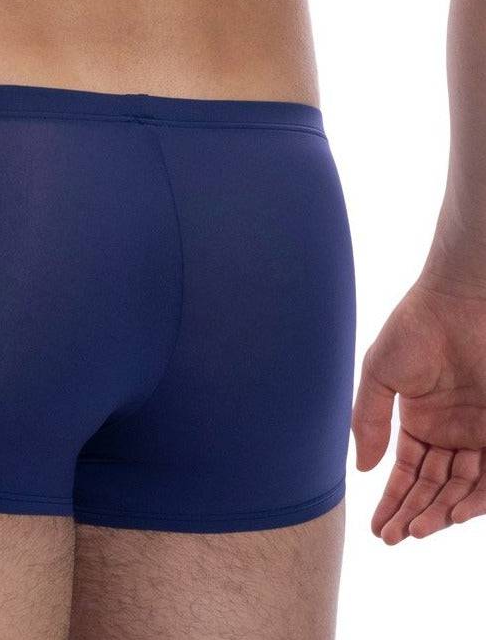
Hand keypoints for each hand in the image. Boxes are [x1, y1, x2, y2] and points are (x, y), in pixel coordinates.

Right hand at [352, 279, 485, 543]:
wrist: (460, 301)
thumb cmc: (415, 330)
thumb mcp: (380, 375)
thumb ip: (368, 421)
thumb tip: (363, 469)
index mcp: (418, 421)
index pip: (406, 472)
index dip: (393, 500)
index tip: (379, 529)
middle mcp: (449, 433)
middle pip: (433, 486)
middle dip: (415, 513)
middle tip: (396, 536)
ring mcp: (478, 432)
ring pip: (463, 487)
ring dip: (442, 512)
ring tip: (420, 529)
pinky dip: (477, 498)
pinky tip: (456, 513)